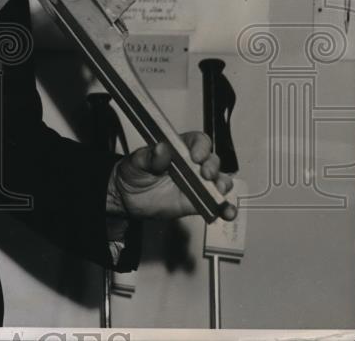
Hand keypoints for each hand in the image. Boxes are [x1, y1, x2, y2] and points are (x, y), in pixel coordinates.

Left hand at [108, 132, 236, 221]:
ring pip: (219, 181)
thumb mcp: (136, 161)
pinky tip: (227, 211)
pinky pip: (215, 204)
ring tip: (216, 191)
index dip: (201, 146)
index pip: (198, 141)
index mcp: (178, 148)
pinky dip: (225, 208)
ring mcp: (196, 183)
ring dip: (222, 185)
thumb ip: (149, 156)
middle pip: (212, 160)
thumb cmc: (133, 172)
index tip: (196, 155)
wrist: (127, 197)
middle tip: (205, 173)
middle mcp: (191, 164)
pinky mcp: (197, 202)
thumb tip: (161, 149)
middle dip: (212, 166)